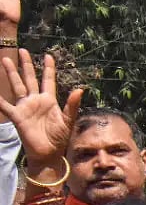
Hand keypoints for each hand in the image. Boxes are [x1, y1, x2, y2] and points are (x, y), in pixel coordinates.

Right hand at [0, 50, 82, 165]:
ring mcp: (25, 107)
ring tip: (6, 60)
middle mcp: (36, 101)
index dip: (48, 68)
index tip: (48, 55)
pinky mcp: (17, 116)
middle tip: (23, 51)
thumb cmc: (59, 139)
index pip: (48, 80)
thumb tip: (80, 89)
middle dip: (27, 65)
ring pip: (17, 86)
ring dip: (12, 73)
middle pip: (30, 79)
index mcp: (50, 101)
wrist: (48, 153)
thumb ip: (72, 105)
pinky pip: (5, 105)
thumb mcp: (68, 120)